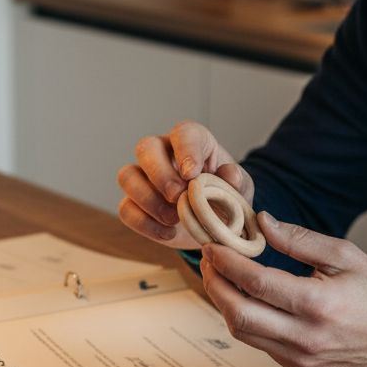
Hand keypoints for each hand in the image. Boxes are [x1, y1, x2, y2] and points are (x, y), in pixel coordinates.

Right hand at [116, 121, 254, 249]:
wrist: (214, 225)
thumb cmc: (226, 198)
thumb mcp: (240, 190)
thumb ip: (237, 181)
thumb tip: (229, 174)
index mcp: (192, 142)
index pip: (183, 134)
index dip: (185, 151)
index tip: (192, 175)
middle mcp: (162, 153)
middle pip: (146, 148)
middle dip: (160, 174)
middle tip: (177, 198)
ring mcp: (143, 177)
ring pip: (127, 176)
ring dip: (149, 200)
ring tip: (174, 219)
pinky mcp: (134, 203)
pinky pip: (126, 209)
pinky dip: (145, 223)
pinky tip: (168, 232)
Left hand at [200, 211, 366, 366]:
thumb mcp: (345, 255)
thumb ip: (300, 240)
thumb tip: (262, 222)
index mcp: (318, 304)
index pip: (256, 283)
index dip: (228, 263)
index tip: (213, 246)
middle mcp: (304, 336)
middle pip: (238, 314)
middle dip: (214, 284)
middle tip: (208, 261)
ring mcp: (298, 356)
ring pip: (241, 332)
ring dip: (222, 303)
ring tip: (219, 276)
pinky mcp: (295, 365)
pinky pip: (256, 342)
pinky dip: (242, 319)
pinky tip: (241, 297)